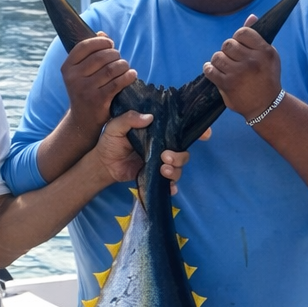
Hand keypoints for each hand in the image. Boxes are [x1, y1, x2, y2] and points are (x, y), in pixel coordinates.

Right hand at [62, 34, 137, 143]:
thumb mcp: (81, 72)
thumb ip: (90, 53)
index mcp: (67, 68)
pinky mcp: (98, 100)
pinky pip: (118, 83)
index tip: (109, 43)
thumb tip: (102, 33)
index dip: (100, 41)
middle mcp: (74, 78)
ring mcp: (85, 90)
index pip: (84, 46)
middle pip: (100, 56)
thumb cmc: (85, 90)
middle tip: (119, 58)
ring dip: (123, 65)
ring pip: (111, 69)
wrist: (83, 120)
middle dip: (115, 54)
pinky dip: (128, 76)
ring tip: (126, 67)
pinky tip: (131, 75)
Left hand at [93, 114, 209, 192]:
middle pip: (183, 152)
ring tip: (163, 170)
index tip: (205, 135)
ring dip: (175, 170)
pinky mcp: (155, 176)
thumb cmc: (110, 141)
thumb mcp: (115, 126)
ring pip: (179, 167)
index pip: (181, 130)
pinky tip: (169, 188)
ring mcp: (160, 163)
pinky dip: (172, 187)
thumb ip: (129, 119)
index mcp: (158, 132)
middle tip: (165, 156)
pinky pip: (169, 183)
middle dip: (180, 156)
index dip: (197, 131)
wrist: (102, 164)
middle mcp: (163, 146)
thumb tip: (149, 117)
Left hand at [202, 16, 281, 121]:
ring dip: (218, 61)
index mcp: (265, 51)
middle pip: (228, 44)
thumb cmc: (267, 77)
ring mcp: (239, 73)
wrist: (266, 105)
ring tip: (224, 66)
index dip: (237, 38)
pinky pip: (210, 70)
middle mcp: (253, 61)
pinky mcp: (228, 84)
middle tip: (231, 59)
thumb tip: (250, 16)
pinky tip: (213, 71)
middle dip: (227, 50)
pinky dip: (209, 69)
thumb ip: (256, 37)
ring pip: (217, 56)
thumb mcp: (268, 56)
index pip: (242, 33)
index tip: (239, 46)